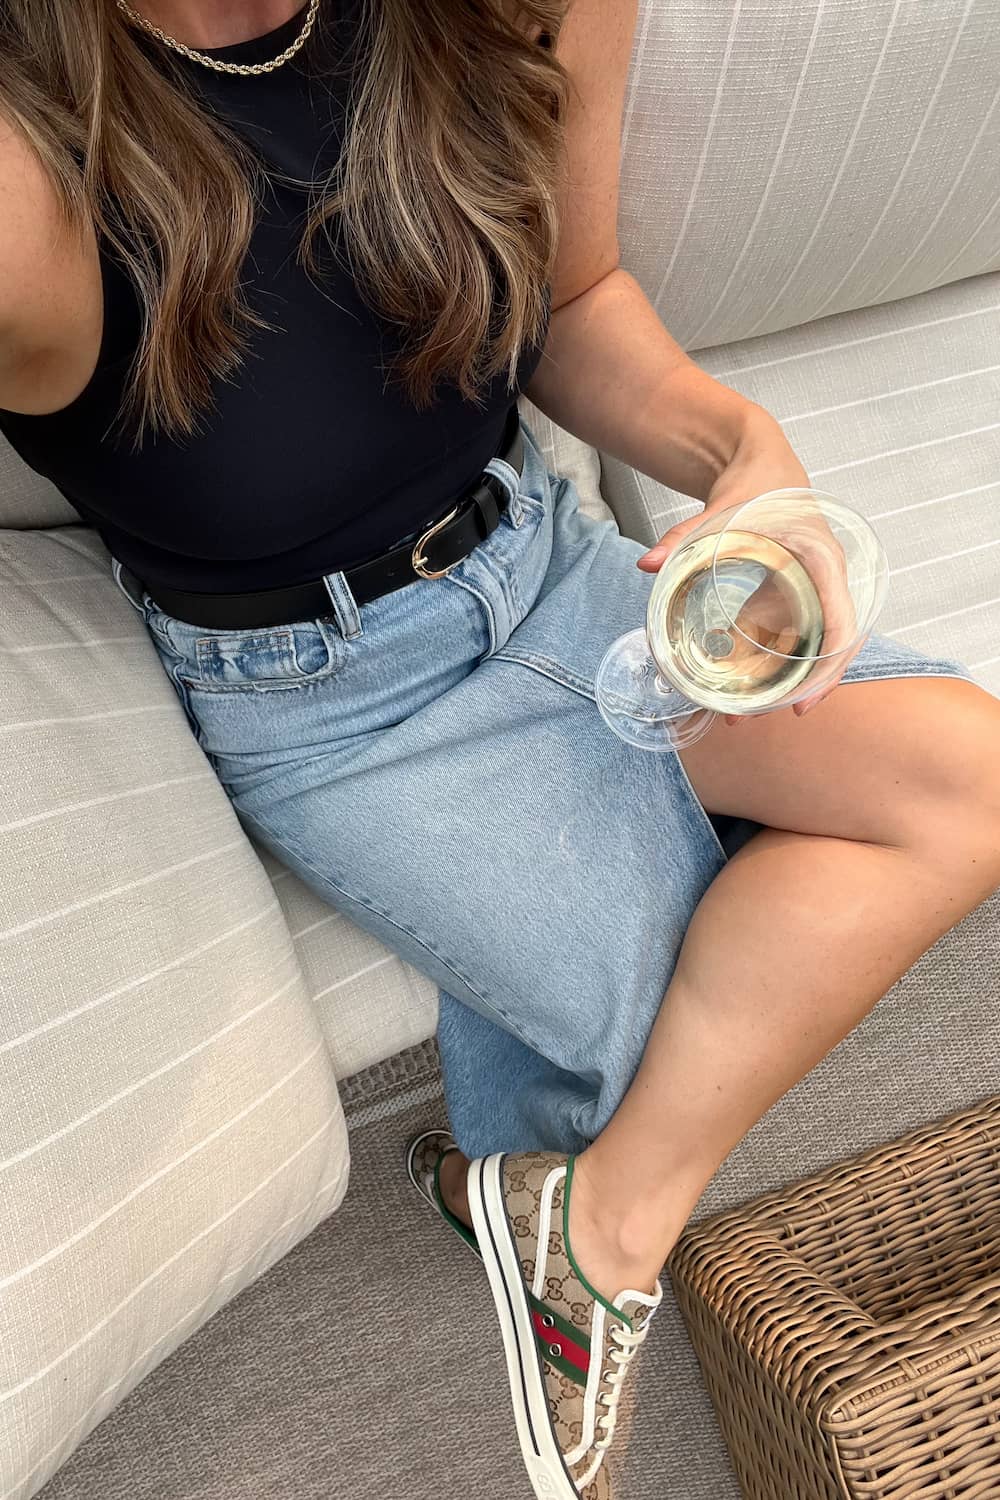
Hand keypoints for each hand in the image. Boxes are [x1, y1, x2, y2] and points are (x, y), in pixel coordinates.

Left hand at [635, 412, 855, 719]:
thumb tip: (646, 564)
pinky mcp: (796, 599)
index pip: (842, 624)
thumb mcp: (722, 511)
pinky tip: (740, 689)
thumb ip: (685, 538)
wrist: (764, 467)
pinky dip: (769, 665)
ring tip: (743, 716)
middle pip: (833, 649)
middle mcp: (827, 582)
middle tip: (774, 718)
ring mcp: (815, 593)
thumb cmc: (755, 485)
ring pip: (811, 650)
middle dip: (805, 687)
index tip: (804, 701)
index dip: (828, 668)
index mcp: (822, 562)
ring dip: (783, 684)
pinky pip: (791, 640)